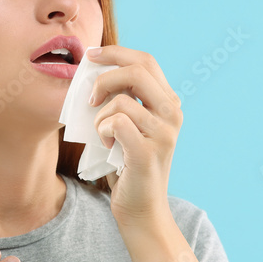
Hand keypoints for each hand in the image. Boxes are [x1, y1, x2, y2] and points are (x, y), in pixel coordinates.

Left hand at [86, 44, 182, 224]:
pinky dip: (102, 131)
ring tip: (103, 135)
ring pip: (121, 100)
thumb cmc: (126, 165)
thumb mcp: (128, 125)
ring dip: (100, 116)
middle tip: (89, 97)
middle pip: (137, 70)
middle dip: (104, 78)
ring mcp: (164, 132)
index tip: (91, 55)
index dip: (116, 52)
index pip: (145, 61)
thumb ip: (121, 98)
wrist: (141, 209)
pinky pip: (116, 122)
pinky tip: (107, 145)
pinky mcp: (148, 151)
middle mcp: (173, 113)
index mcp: (169, 102)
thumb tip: (94, 71)